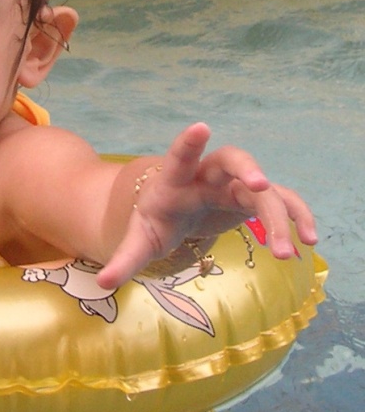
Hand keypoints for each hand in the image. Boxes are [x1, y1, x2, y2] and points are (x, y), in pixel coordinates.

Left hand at [96, 123, 316, 288]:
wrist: (175, 208)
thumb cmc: (156, 219)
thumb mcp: (139, 241)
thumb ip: (124, 261)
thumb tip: (101, 284)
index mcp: (174, 180)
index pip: (180, 156)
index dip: (189, 143)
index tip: (200, 126)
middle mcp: (208, 174)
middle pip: (231, 160)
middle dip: (246, 169)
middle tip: (260, 187)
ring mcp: (234, 183)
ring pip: (263, 189)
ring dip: (278, 216)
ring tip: (288, 253)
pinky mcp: (253, 197)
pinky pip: (281, 201)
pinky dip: (296, 217)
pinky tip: (309, 240)